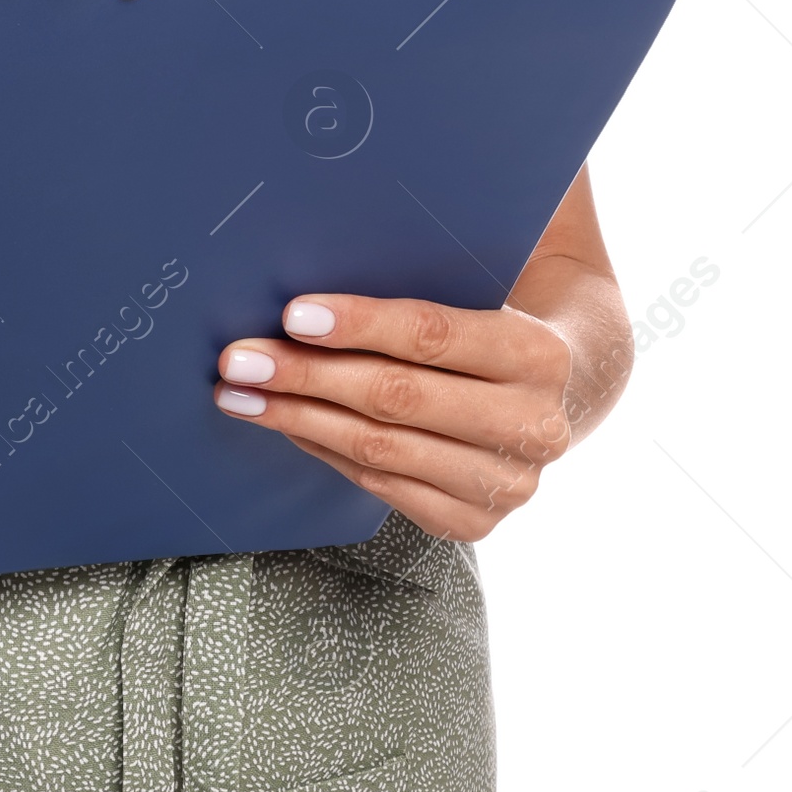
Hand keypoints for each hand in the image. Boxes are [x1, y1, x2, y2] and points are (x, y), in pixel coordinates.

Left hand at [213, 293, 574, 541]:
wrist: (550, 394)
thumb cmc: (489, 323)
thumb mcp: (479, 288)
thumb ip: (421, 273)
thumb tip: (315, 268)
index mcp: (539, 354)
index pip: (433, 336)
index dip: (359, 324)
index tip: (292, 314)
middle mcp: (534, 426)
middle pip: (397, 398)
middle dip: (306, 375)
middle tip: (241, 359)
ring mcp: (507, 484)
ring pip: (380, 448)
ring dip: (298, 419)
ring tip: (241, 395)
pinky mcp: (474, 523)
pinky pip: (381, 484)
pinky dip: (325, 450)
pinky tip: (287, 425)